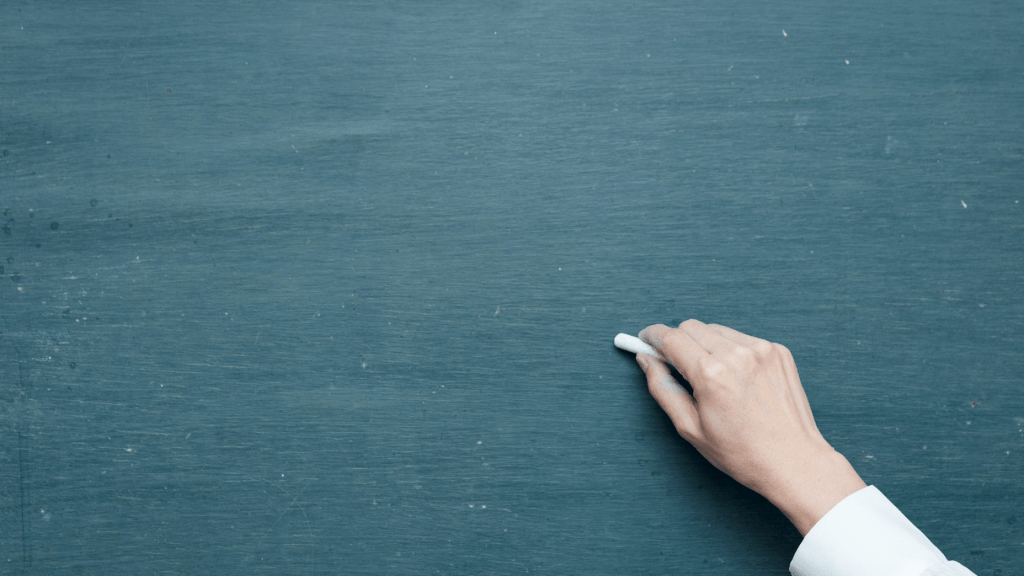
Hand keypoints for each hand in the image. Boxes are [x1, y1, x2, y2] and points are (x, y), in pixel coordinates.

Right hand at [637, 320, 865, 535]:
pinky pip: (742, 338)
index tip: (645, 340)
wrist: (794, 460)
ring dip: (705, 344)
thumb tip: (647, 360)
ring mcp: (761, 349)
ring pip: (716, 330)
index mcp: (711, 374)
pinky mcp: (778, 351)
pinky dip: (731, 350)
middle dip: (678, 341)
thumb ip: (662, 388)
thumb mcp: (689, 428)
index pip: (670, 337)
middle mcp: (737, 354)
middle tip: (676, 365)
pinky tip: (736, 378)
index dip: (652, 337)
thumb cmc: (742, 452)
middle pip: (691, 327)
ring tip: (711, 376)